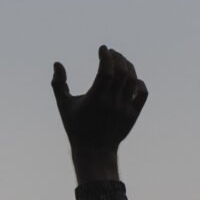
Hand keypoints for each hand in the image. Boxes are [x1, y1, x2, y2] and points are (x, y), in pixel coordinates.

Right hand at [51, 45, 146, 184]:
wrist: (95, 151)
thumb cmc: (76, 127)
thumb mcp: (63, 106)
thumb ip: (58, 84)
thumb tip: (57, 63)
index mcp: (95, 99)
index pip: (106, 71)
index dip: (106, 56)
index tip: (102, 48)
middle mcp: (112, 103)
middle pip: (121, 72)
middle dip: (117, 57)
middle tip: (111, 53)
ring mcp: (124, 109)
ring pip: (132, 79)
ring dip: (127, 66)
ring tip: (120, 61)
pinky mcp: (133, 114)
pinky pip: (142, 93)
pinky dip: (138, 82)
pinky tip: (131, 79)